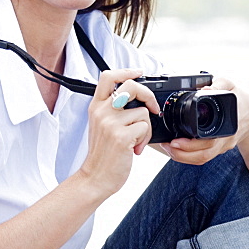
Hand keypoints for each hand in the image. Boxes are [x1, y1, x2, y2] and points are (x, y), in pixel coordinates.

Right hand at [80, 69, 161, 196]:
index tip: (139, 72)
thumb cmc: (103, 155)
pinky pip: (145, 128)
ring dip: (146, 129)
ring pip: (143, 112)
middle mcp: (102, 112)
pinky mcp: (121, 136)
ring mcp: (111, 123)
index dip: (126, 71)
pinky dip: (145, 140)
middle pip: (131, 86)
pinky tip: (135, 149)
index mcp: (96, 107)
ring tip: (135, 141)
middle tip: (152, 108)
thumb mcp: (101, 127)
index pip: (108, 77)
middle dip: (148, 95)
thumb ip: (113, 111)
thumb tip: (138, 100)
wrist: (96, 177)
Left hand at [159, 77, 248, 165]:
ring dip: (182, 157)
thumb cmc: (241, 99)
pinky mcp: (219, 149)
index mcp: (228, 125)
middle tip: (166, 145)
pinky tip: (177, 150)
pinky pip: (203, 158)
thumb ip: (218, 83)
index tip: (175, 141)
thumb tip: (203, 87)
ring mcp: (222, 146)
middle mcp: (225, 139)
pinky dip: (188, 157)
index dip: (190, 145)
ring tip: (168, 148)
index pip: (209, 141)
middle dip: (181, 154)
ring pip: (202, 159)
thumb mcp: (231, 85)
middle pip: (203, 155)